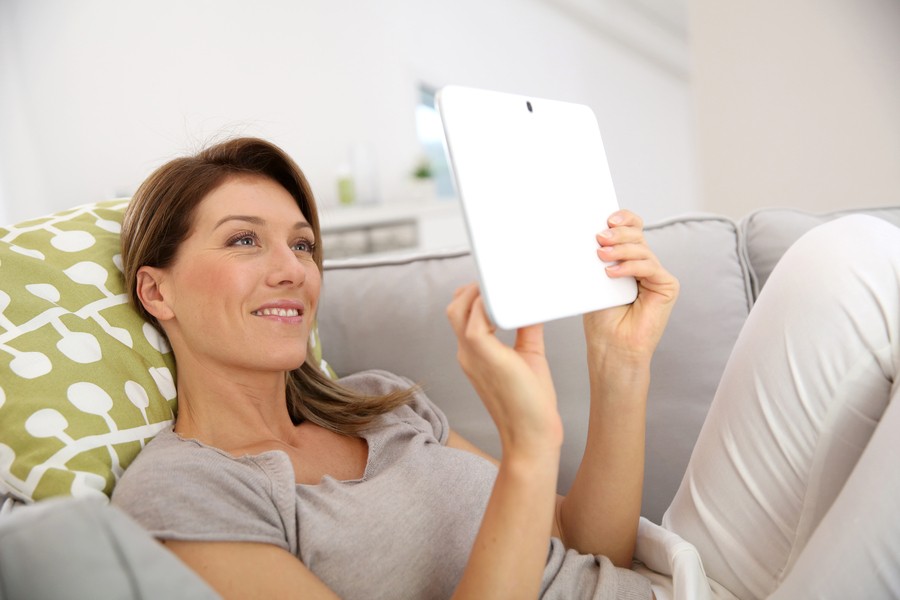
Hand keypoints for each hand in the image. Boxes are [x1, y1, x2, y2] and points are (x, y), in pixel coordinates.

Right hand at [446, 284, 562, 456]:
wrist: (532, 437)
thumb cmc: (532, 404)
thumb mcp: (529, 356)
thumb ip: (527, 329)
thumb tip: (533, 304)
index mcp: (474, 354)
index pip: (461, 316)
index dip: (474, 296)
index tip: (494, 284)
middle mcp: (467, 353)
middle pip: (454, 308)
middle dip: (472, 289)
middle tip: (499, 281)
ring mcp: (472, 356)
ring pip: (459, 309)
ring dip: (479, 293)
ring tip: (503, 287)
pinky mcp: (486, 357)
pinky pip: (475, 321)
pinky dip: (488, 306)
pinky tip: (507, 302)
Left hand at [586, 210, 678, 363]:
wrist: (611, 347)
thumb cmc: (602, 318)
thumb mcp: (595, 280)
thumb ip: (600, 257)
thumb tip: (594, 235)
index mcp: (629, 260)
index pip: (632, 229)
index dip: (623, 219)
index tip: (606, 218)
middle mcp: (644, 265)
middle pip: (637, 236)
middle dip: (618, 233)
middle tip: (600, 238)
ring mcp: (657, 275)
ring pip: (642, 250)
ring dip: (620, 250)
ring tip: (601, 256)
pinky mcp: (667, 286)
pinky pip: (650, 267)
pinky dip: (630, 267)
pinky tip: (612, 274)